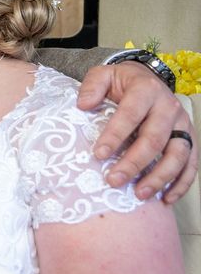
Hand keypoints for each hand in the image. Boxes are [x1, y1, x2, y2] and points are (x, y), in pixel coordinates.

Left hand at [77, 62, 197, 202]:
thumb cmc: (121, 82)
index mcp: (145, 90)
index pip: (130, 115)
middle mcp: (168, 106)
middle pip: (153, 139)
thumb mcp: (103, 75)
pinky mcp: (190, 138)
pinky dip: (181, 183)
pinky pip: (191, 163)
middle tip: (113, 180)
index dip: (115, 135)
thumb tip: (83, 105)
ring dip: (159, 177)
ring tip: (139, 194)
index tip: (99, 155)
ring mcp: (182, 124)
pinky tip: (166, 198)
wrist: (147, 78)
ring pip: (177, 154)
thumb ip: (92, 86)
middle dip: (133, 163)